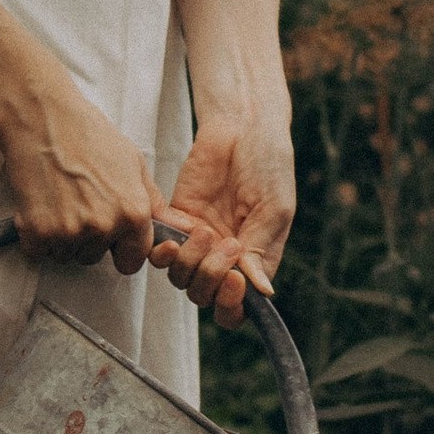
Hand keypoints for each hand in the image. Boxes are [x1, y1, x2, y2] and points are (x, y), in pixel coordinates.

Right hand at [0, 69, 161, 272]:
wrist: (43, 118)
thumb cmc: (87, 134)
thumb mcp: (133, 163)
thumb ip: (152, 202)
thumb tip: (172, 228)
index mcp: (133, 214)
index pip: (132, 262)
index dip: (120, 250)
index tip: (110, 239)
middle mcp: (104, 227)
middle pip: (94, 257)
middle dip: (86, 238)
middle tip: (77, 201)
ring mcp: (69, 232)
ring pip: (65, 254)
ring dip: (61, 236)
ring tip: (59, 198)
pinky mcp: (38, 232)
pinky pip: (38, 251)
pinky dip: (36, 234)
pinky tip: (41, 204)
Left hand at [153, 120, 294, 325]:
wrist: (241, 127)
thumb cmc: (268, 165)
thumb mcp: (274, 208)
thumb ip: (261, 250)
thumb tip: (261, 294)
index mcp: (254, 262)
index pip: (235, 307)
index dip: (230, 304)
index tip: (234, 280)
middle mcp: (223, 258)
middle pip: (203, 295)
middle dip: (210, 276)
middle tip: (225, 243)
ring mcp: (198, 241)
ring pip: (178, 277)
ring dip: (188, 262)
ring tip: (204, 231)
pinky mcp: (175, 219)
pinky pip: (159, 249)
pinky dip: (163, 248)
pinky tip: (178, 231)